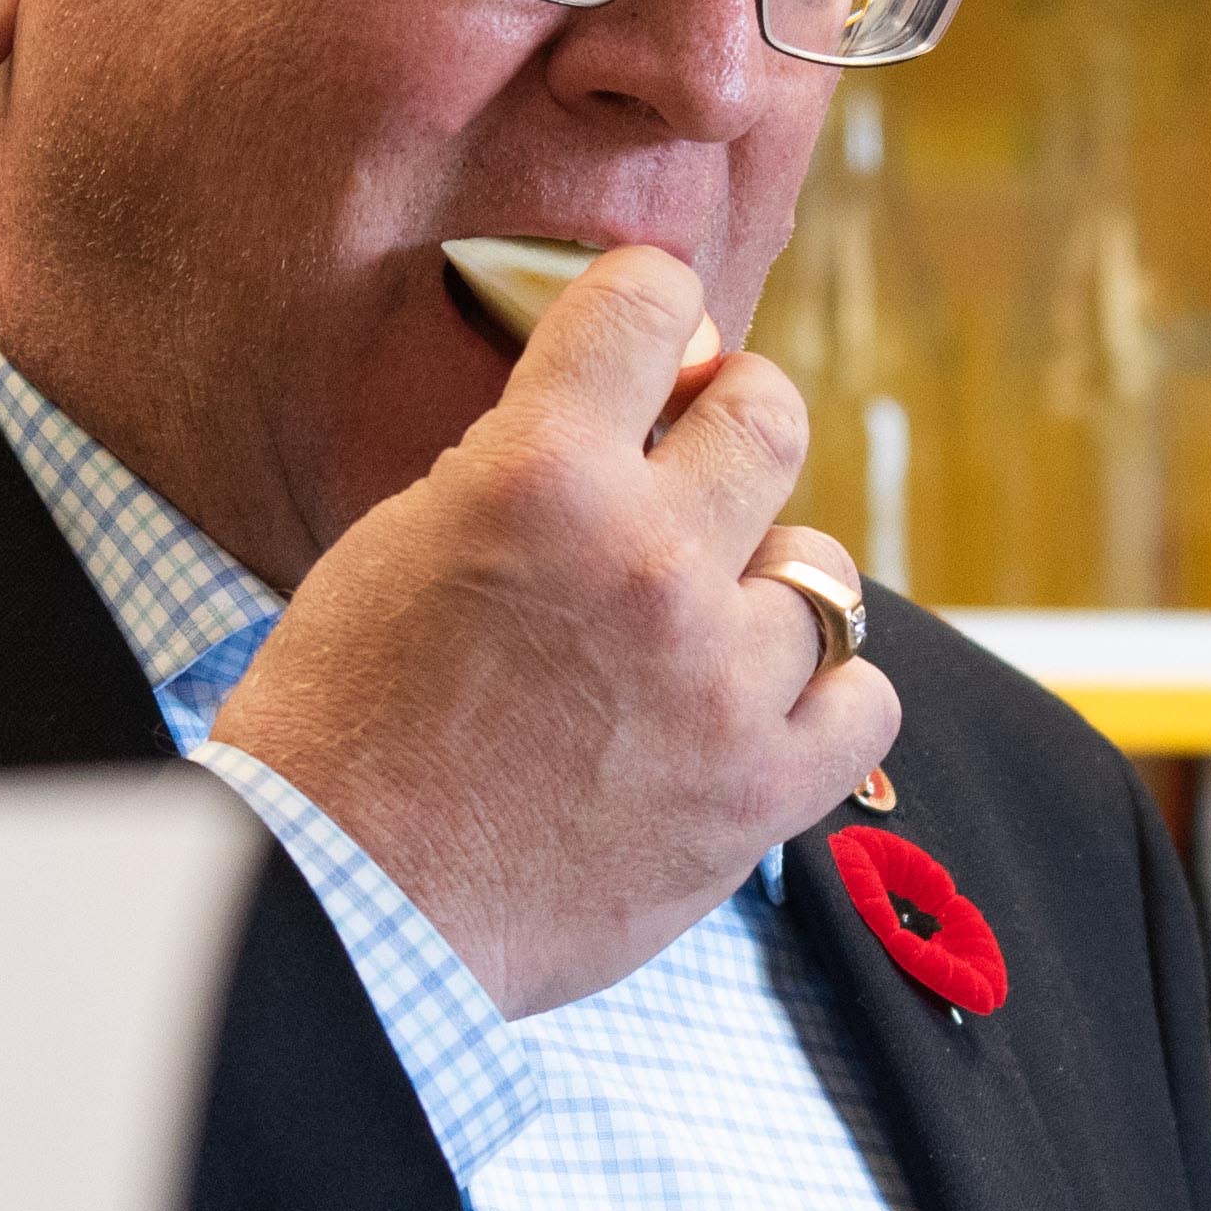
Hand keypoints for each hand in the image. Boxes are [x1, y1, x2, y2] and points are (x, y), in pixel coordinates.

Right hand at [206, 240, 898, 1017]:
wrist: (342, 907)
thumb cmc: (343, 727)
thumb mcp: (401, 540)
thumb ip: (523, 466)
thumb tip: (624, 414)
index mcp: (542, 474)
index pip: (651, 303)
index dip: (656, 306)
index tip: (659, 331)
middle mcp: (649, 559)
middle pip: (770, 418)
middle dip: (736, 423)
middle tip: (704, 461)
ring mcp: (720, 679)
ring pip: (824, 570)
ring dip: (769, 582)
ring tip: (709, 622)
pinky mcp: (761, 791)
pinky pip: (867, 702)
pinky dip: (827, 698)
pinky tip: (767, 707)